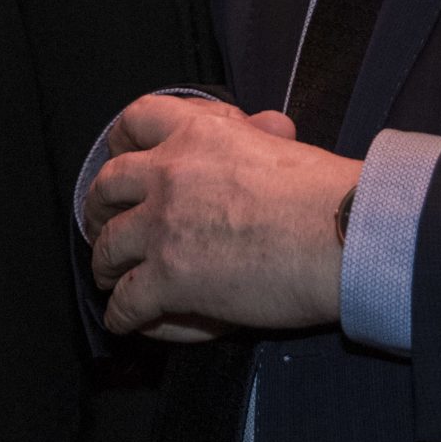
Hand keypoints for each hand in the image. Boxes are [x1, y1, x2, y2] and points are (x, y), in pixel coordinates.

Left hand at [84, 95, 358, 337]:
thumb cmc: (327, 193)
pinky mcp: (169, 277)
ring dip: (104, 264)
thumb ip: (256, 135)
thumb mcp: (282, 145)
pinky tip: (124, 321)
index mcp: (197, 135)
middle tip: (104, 222)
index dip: (120, 142)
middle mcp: (169, 174)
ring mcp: (163, 226)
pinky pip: (127, 300)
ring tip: (109, 275)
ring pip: (108, 246)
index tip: (119, 157)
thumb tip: (265, 124)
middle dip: (99, 208)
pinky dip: (121, 313)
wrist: (342, 234)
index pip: (135, 120)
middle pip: (107, 186)